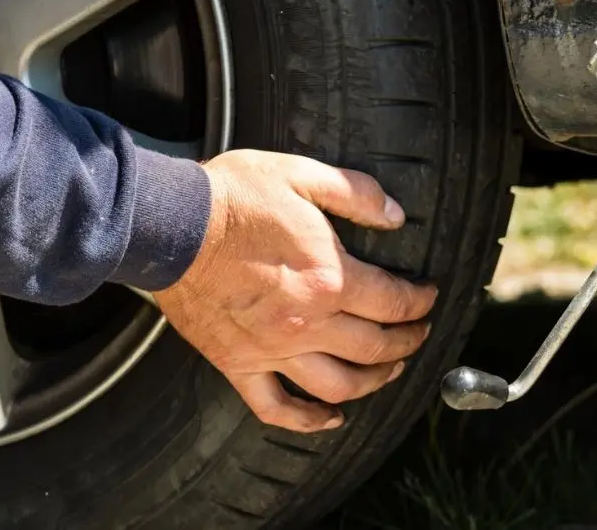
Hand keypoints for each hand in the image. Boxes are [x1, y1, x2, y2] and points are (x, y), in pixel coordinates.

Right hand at [151, 150, 436, 432]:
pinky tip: (330, 419)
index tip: (427, 295)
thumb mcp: (300, 175)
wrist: (169, 225)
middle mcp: (307, 323)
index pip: (394, 302)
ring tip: (390, 371)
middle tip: (418, 332)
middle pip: (376, 348)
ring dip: (374, 383)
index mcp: (329, 278)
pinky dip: (307, 421)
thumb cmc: (232, 198)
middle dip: (409, 342)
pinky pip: (277, 408)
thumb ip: (355, 193)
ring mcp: (272, 350)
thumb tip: (395, 215)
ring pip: (338, 386)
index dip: (420, 301)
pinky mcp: (238, 364)